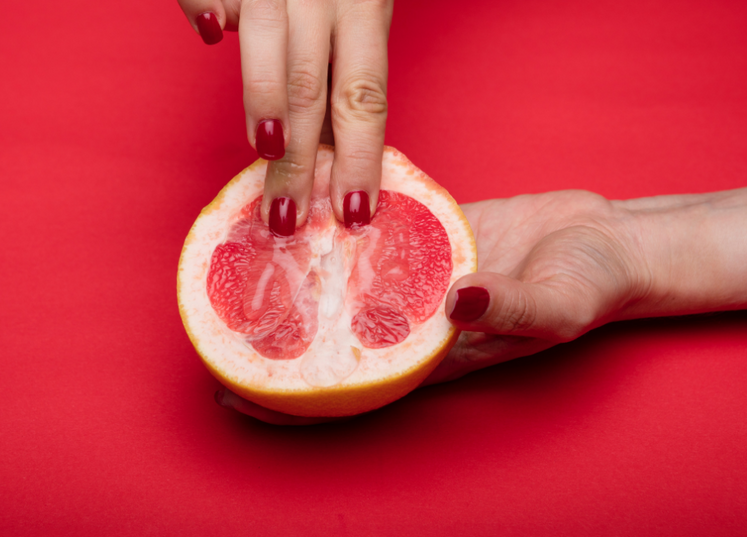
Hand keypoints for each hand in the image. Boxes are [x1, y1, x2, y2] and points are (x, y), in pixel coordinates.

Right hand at [176, 0, 392, 233]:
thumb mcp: (353, 5)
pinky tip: (208, 33)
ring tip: (265, 153)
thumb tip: (327, 139)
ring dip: (263, 104)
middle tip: (287, 218)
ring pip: (269, 47)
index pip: (364, 96)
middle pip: (313, 88)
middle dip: (302, 162)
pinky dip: (204, 6)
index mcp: (364, 6)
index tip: (353, 212)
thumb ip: (338, 62)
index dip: (360, 157)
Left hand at [215, 189, 650, 423]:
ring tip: (241, 258)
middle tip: (213, 326)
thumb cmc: (591, 286)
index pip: (349, 384)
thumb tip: (457, 299)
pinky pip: (370, 232)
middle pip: (327, 335)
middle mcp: (411, 319)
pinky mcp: (425, 235)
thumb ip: (511, 307)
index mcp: (434, 353)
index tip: (234, 391)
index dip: (291, 397)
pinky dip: (335, 222)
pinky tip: (298, 205)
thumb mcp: (559, 304)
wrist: (608, 242)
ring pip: (340, 280)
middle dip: (272, 338)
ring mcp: (414, 276)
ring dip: (295, 274)